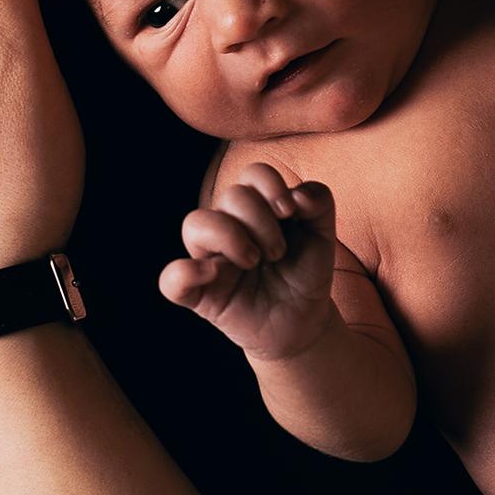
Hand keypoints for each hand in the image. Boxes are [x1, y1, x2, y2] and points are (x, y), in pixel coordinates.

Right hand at [160, 164, 340, 361]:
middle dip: (262, 221)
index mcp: (257, 208)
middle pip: (231, 195)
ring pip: (195, 223)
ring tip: (254, 261)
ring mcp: (209, 258)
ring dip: (231, 237)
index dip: (271, 186)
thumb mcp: (323, 234)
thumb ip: (320, 203)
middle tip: (278, 252)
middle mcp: (227, 227)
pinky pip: (171, 279)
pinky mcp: (200, 294)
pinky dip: (184, 273)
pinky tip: (213, 273)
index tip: (290, 213)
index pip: (252, 174)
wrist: (305, 319)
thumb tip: (298, 195)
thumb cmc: (305, 272)